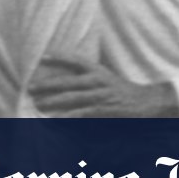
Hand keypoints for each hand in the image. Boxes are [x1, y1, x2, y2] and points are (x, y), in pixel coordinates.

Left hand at [27, 55, 177, 117]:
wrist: (148, 103)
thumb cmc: (121, 90)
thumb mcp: (105, 77)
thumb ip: (86, 76)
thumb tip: (65, 76)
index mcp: (98, 71)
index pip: (76, 60)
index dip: (59, 57)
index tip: (42, 57)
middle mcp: (98, 81)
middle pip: (68, 82)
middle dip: (47, 85)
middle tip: (30, 87)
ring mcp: (101, 96)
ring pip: (72, 99)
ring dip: (53, 102)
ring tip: (37, 105)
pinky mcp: (104, 111)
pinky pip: (82, 114)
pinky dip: (68, 117)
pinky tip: (56, 120)